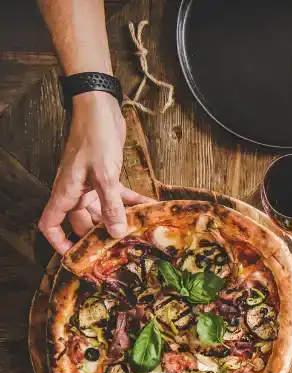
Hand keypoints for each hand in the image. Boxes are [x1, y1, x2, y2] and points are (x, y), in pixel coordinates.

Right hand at [37, 91, 151, 253]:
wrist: (99, 109)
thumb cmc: (95, 138)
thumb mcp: (104, 175)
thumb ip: (111, 205)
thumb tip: (116, 233)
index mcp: (65, 193)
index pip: (51, 224)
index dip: (59, 242)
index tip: (75, 256)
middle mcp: (76, 191)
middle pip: (83, 222)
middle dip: (100, 236)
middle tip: (123, 251)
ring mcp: (91, 184)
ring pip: (104, 211)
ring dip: (121, 220)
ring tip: (142, 234)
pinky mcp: (107, 176)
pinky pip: (119, 196)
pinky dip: (134, 202)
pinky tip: (152, 208)